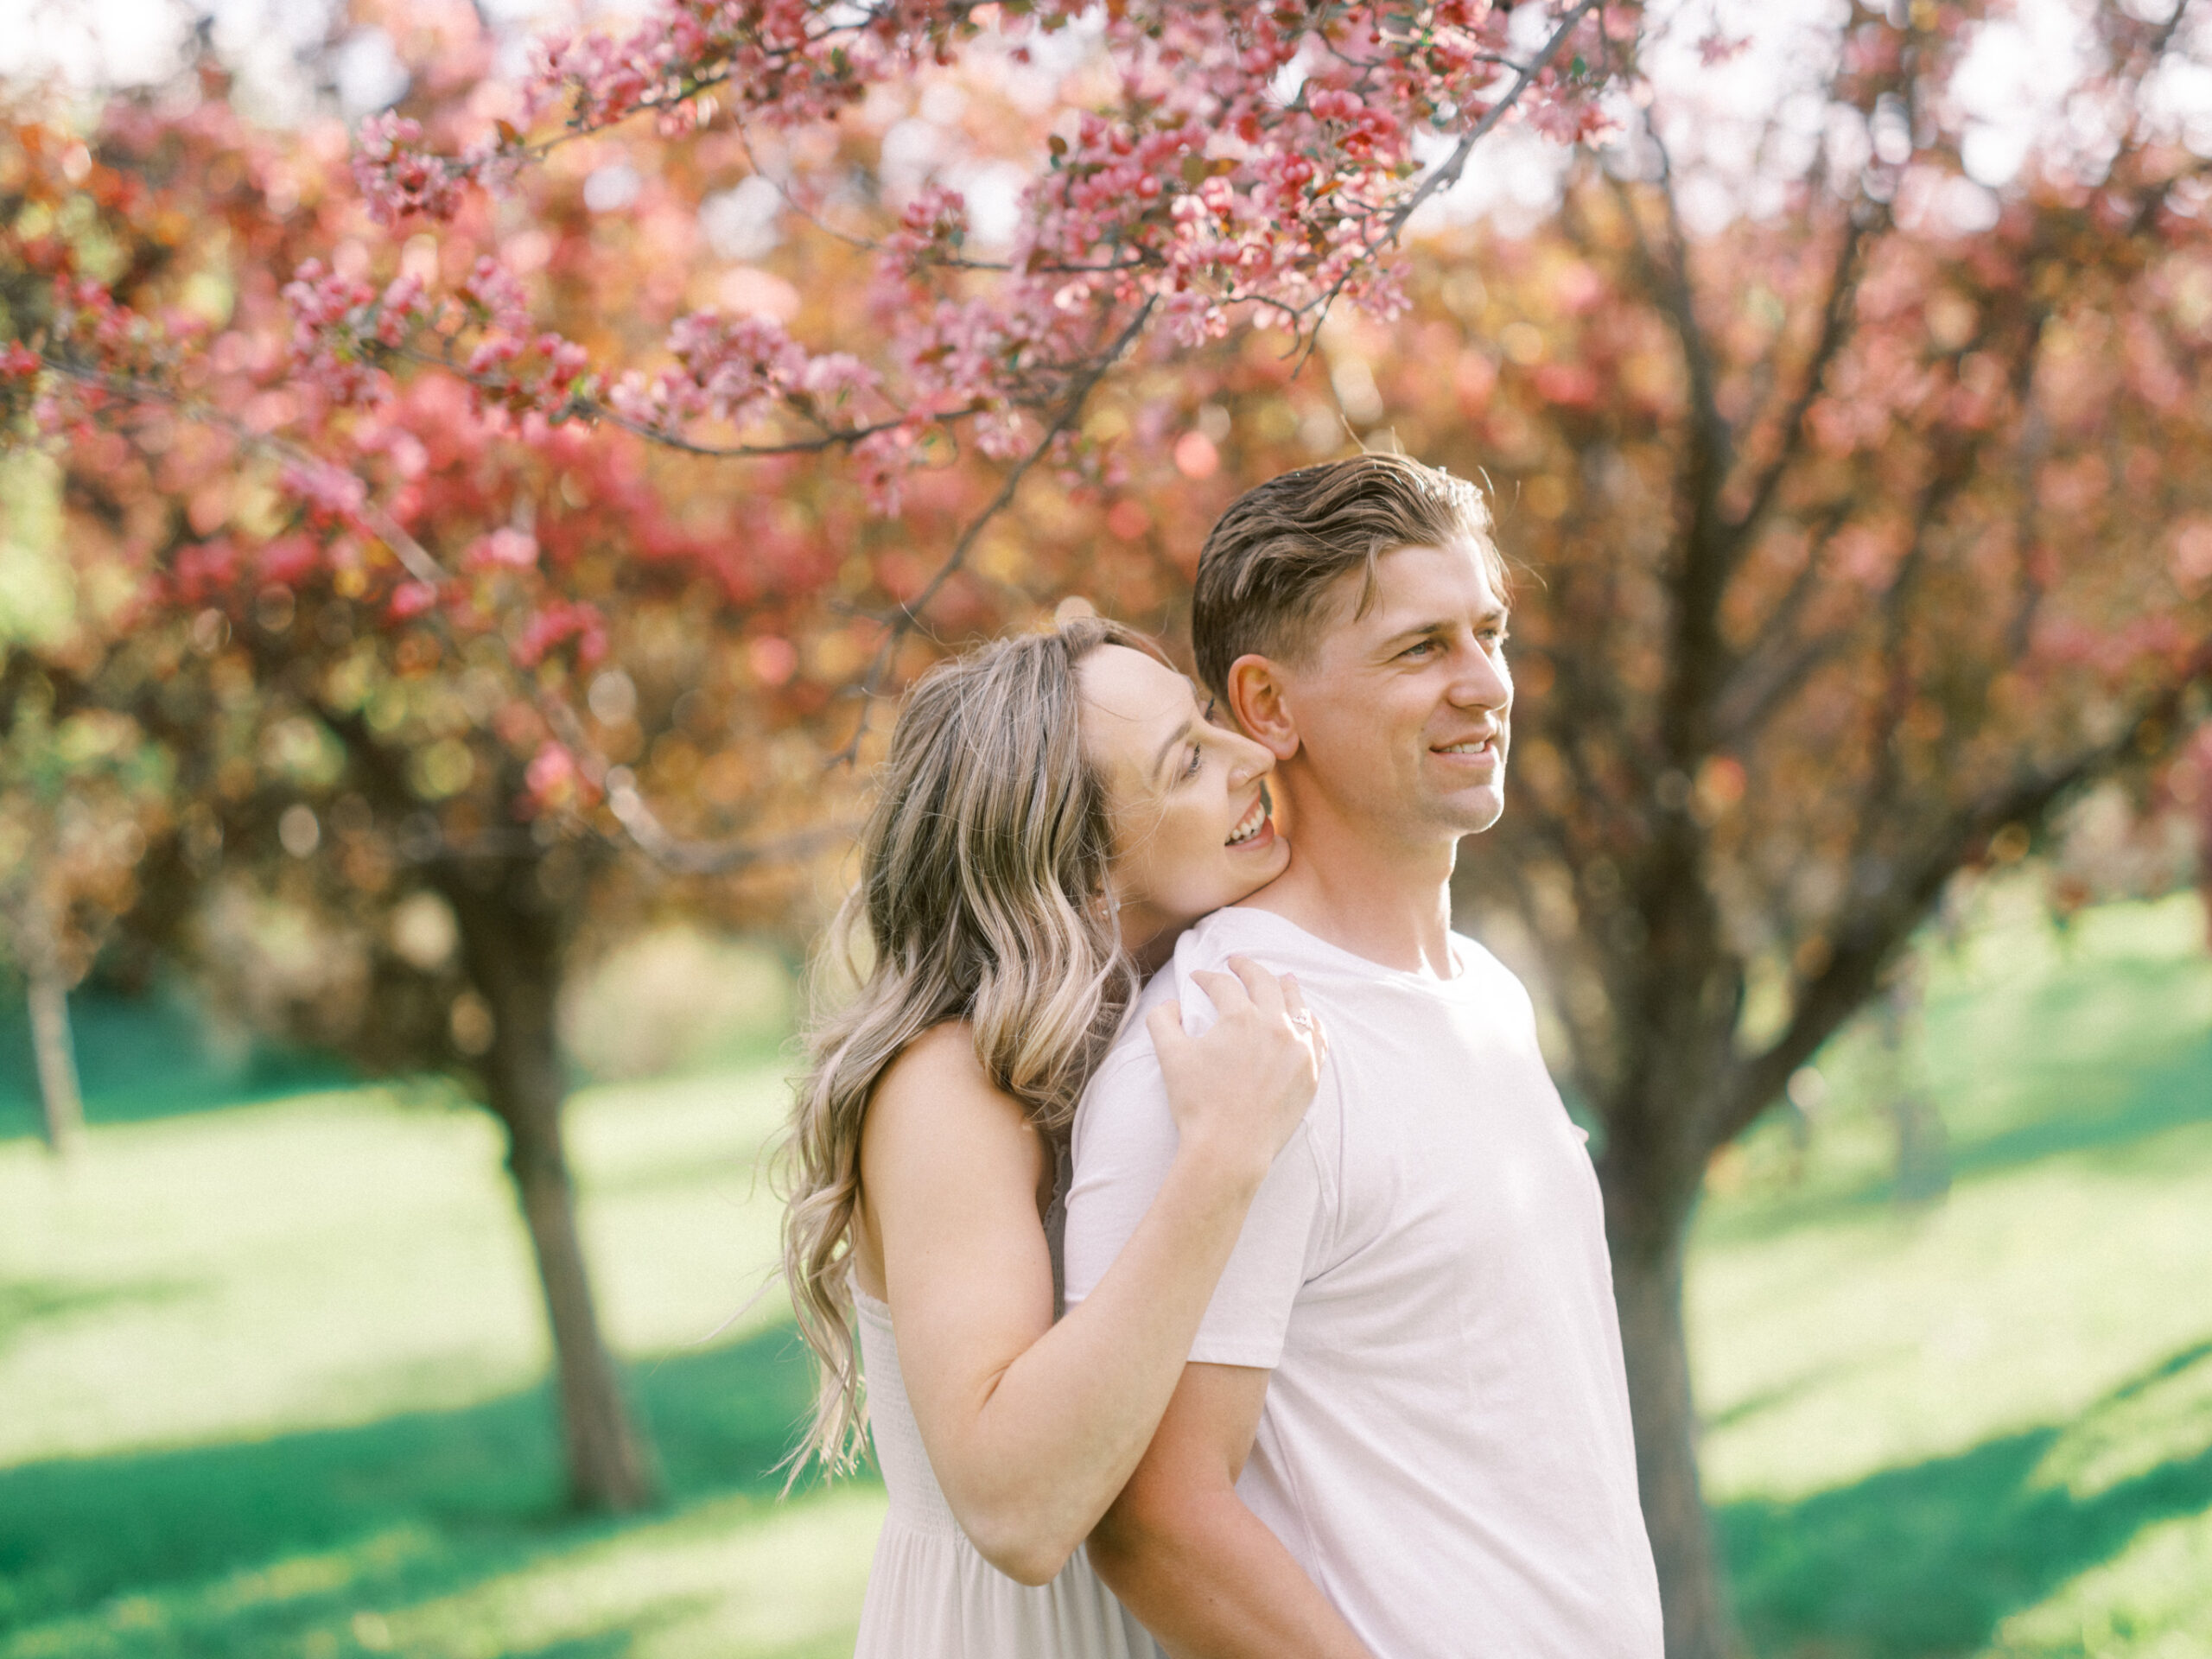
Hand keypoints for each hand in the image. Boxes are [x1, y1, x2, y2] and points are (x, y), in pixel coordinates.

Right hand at [1147, 956, 1326, 1188]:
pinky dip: (1309, 1020)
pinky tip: (1305, 1017)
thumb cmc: (1198, 1104)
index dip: (1206, 978)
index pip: (1223, 985)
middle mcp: (1275, 1025)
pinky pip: (1317, 1035)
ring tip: (1281, 978)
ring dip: (1285, 987)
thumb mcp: (1170, 1057)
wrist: (1230, 1148)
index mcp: (1240, 1017)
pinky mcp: (1311, 1071)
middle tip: (1236, 962)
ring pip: (1297, 1004)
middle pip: (1264, 983)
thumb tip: (1173, 1003)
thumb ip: (1163, 1021)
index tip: (1197, 978)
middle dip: (1247, 968)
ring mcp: (1298, 1048)